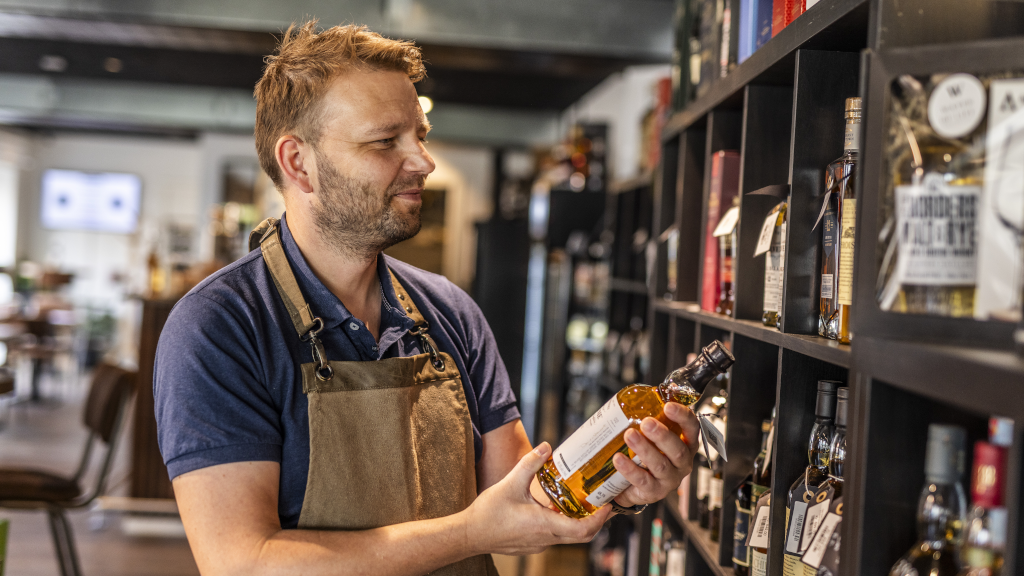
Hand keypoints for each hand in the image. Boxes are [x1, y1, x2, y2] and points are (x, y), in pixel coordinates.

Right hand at [461, 442, 613, 554]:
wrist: (469, 534)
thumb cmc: (488, 513)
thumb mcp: (510, 482)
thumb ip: (530, 463)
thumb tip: (546, 446)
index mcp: (544, 525)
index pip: (583, 529)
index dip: (600, 519)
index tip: (608, 506)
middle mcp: (545, 539)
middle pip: (582, 537)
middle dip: (596, 521)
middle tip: (603, 504)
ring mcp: (539, 545)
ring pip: (568, 538)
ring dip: (578, 523)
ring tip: (582, 504)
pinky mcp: (531, 546)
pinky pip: (555, 538)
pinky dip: (563, 526)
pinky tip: (556, 510)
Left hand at [612, 401, 699, 508]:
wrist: (633, 484)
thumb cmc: (646, 455)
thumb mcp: (652, 437)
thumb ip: (650, 417)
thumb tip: (637, 396)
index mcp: (686, 444)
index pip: (692, 428)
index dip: (683, 416)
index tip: (668, 406)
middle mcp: (682, 462)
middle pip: (678, 449)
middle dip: (662, 435)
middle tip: (647, 423)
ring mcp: (669, 479)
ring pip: (660, 465)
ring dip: (645, 449)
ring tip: (629, 435)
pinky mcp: (654, 492)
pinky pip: (643, 480)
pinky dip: (630, 469)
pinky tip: (619, 458)